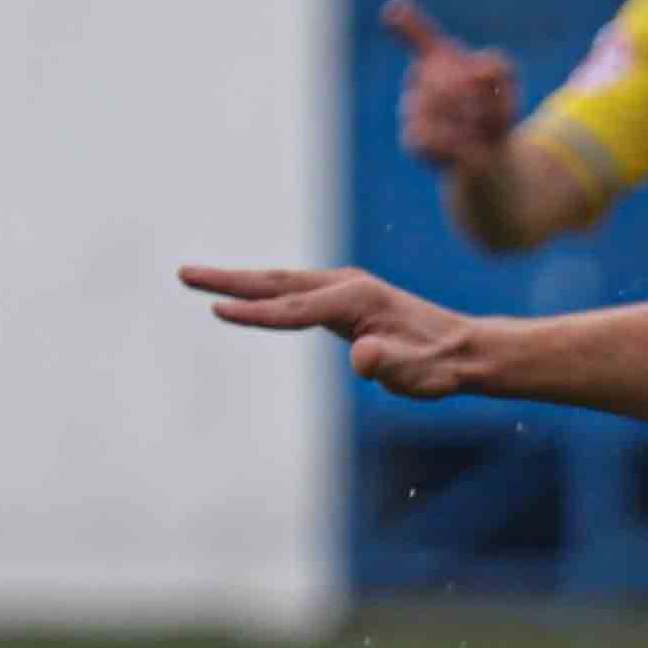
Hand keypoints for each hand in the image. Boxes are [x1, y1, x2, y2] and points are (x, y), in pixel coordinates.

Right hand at [184, 260, 481, 394]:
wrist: (463, 349)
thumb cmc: (437, 366)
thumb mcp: (416, 374)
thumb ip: (389, 365)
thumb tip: (364, 357)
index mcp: (355, 301)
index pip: (292, 310)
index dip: (254, 314)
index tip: (216, 310)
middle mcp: (346, 285)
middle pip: (275, 283)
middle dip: (228, 280)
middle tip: (184, 273)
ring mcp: (344, 287)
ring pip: (281, 282)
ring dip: (239, 279)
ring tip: (198, 278)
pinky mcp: (344, 296)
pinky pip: (293, 291)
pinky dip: (263, 288)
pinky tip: (245, 291)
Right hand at [381, 0, 528, 186]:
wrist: (485, 160)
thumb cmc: (492, 113)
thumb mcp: (507, 85)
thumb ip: (497, 67)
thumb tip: (478, 72)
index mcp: (436, 60)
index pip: (420, 36)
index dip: (407, 23)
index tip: (396, 11)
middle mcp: (418, 81)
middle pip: (451, 77)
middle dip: (483, 97)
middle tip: (497, 112)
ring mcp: (412, 110)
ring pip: (444, 105)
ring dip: (476, 119)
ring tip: (485, 130)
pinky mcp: (412, 139)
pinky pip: (431, 133)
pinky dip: (458, 139)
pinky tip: (468, 144)